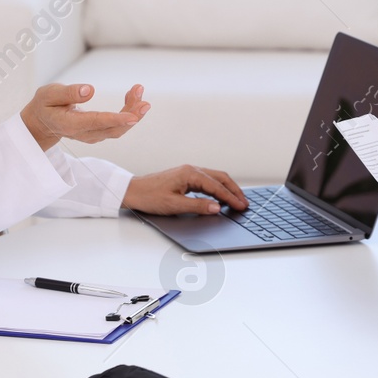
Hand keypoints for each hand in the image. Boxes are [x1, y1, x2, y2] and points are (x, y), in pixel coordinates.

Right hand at [21, 83, 148, 152]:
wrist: (42, 122)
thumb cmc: (45, 105)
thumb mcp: (49, 94)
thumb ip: (68, 93)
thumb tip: (89, 90)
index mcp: (70, 124)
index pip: (96, 122)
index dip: (116, 119)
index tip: (134, 116)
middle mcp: (83, 134)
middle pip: (112, 129)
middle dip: (131, 114)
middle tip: (143, 97)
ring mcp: (92, 136)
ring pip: (117, 129)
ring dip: (132, 111)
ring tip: (139, 90)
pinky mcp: (98, 133)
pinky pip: (117, 126)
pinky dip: (128, 112)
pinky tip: (133, 97)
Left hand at [123, 165, 248, 214]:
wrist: (133, 191)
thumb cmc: (150, 196)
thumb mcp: (174, 205)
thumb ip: (198, 206)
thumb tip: (216, 208)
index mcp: (190, 174)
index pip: (217, 186)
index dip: (231, 197)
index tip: (241, 206)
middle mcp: (191, 170)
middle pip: (220, 178)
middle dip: (234, 190)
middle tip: (244, 202)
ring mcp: (188, 172)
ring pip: (215, 178)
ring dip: (227, 188)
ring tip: (237, 199)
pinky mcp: (185, 177)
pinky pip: (207, 180)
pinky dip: (218, 187)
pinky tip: (220, 196)